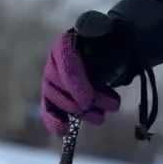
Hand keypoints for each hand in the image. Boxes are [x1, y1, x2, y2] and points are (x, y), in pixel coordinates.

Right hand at [39, 12, 130, 135]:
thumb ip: (101, 33)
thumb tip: (95, 31)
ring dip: (78, 112)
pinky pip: (49, 107)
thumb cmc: (111, 41)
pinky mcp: (55, 93)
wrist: (113, 47)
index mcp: (67, 42)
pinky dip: (54, 120)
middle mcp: (55, 60)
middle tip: (108, 108)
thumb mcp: (110, 35)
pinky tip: (63, 132)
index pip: (67, 65)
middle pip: (62, 85)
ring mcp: (52, 78)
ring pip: (57, 99)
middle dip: (84, 101)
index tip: (89, 100)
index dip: (76, 84)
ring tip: (100, 118)